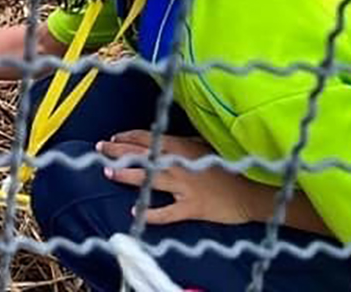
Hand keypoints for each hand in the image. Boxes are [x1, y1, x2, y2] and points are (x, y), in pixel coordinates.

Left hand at [96, 131, 260, 225]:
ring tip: (108, 173)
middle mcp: (177, 163)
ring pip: (148, 178)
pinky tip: (135, 213)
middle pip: (140, 155)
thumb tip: (163, 138)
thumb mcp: (205, 146)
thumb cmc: (229, 166)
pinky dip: (150, 213)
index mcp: (179, 146)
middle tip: (99, 150)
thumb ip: (183, 142)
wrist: (252, 192)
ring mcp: (183, 185)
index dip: (126, 137)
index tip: (112, 138)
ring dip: (126, 175)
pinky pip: (166, 212)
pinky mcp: (191, 207)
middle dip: (117, 151)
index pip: (146, 138)